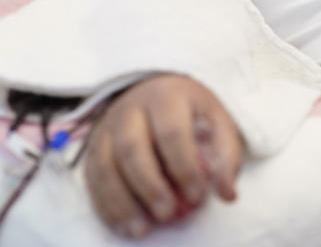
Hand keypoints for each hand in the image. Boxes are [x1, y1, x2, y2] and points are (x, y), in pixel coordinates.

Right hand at [83, 74, 242, 238]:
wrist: (157, 92)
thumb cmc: (191, 114)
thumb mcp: (217, 123)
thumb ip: (225, 157)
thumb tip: (227, 194)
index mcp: (167, 96)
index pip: (171, 132)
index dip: (184, 167)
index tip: (198, 197)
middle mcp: (132, 107)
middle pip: (132, 148)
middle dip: (150, 186)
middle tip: (169, 214)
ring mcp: (108, 126)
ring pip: (106, 165)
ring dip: (123, 202)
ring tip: (142, 228)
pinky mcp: (95, 146)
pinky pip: (93, 178)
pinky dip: (107, 206)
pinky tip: (124, 226)